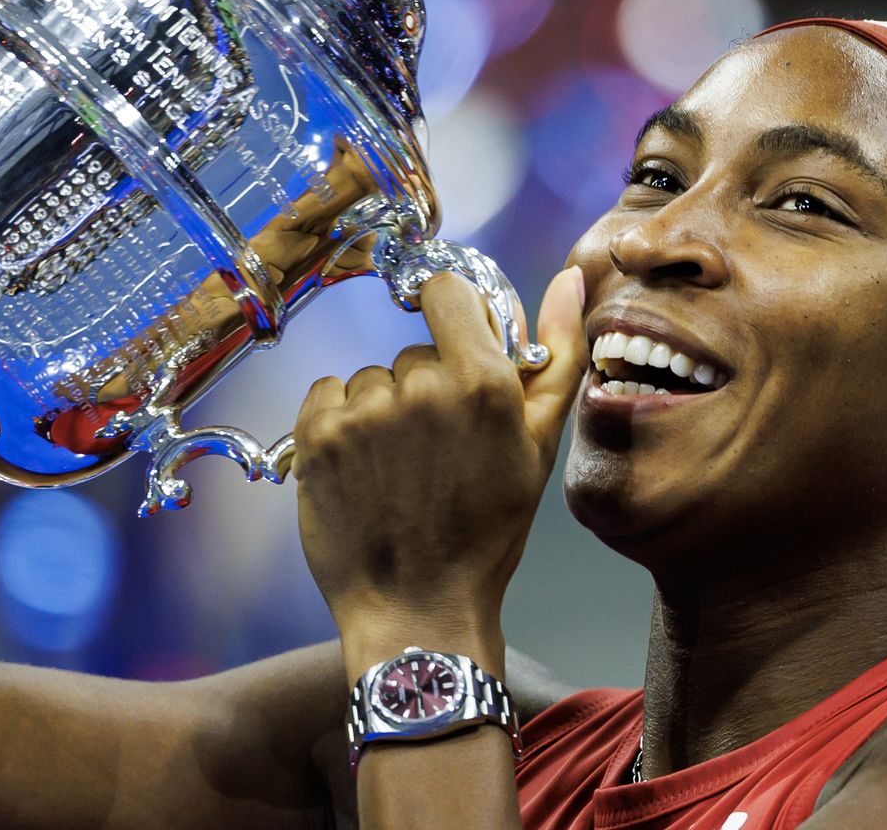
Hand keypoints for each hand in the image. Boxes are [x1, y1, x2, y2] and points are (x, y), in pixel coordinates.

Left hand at [292, 266, 587, 671]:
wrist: (419, 609)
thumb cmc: (486, 532)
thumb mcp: (537, 446)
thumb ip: (557, 354)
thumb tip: (568, 277)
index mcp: (485, 382)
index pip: (448, 291)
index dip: (453, 320)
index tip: (456, 358)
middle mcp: (423, 386)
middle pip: (416, 350)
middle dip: (426, 388)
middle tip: (437, 454)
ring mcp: (366, 411)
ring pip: (373, 378)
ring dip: (382, 412)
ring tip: (399, 471)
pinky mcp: (318, 434)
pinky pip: (328, 392)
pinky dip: (340, 422)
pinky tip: (363, 469)